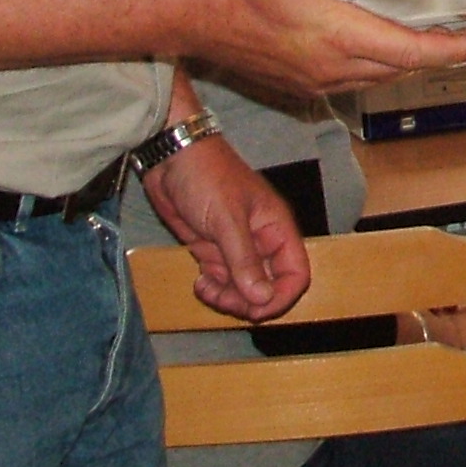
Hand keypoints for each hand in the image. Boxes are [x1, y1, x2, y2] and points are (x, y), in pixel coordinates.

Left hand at [144, 137, 307, 321]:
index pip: (295, 273)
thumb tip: (263, 300)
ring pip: (243, 288)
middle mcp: (262, 242)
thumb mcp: (227, 219)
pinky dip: (213, 289)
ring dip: (227, 297)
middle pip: (269, 287)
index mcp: (276, 229)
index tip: (256, 308)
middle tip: (222, 298)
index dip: (281, 296)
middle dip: (248, 300)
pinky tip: (199, 283)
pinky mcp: (214, 250)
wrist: (169, 157)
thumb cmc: (206, 177)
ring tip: (206, 289)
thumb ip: (245, 261)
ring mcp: (237, 248)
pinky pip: (222, 281)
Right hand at [207, 0, 465, 95]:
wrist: (198, 15)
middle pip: (399, 68)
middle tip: (461, 43)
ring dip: (406, 63)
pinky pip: (355, 81)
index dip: (446, 49)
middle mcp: (329, 64)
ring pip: (379, 78)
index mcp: (333, 32)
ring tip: (429, 47)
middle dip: (434, 56)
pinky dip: (378, 68)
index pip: (406, 49)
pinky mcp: (304, 85)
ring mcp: (317, 79)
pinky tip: (380, 52)